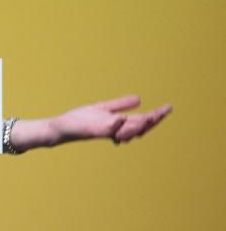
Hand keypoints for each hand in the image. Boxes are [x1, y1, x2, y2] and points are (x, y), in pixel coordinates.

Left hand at [48, 95, 171, 145]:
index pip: (142, 120)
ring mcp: (104, 131)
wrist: (62, 128)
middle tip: (163, 112)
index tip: (169, 107)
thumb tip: (140, 99)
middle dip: (152, 121)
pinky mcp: (92, 132)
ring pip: (126, 131)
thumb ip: (121, 104)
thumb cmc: (81, 119)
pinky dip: (114, 125)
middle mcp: (115, 129)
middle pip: (138, 127)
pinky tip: (121, 118)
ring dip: (138, 125)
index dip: (156, 115)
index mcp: (119, 123)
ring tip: (151, 117)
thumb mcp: (103, 108)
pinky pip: (106, 130)